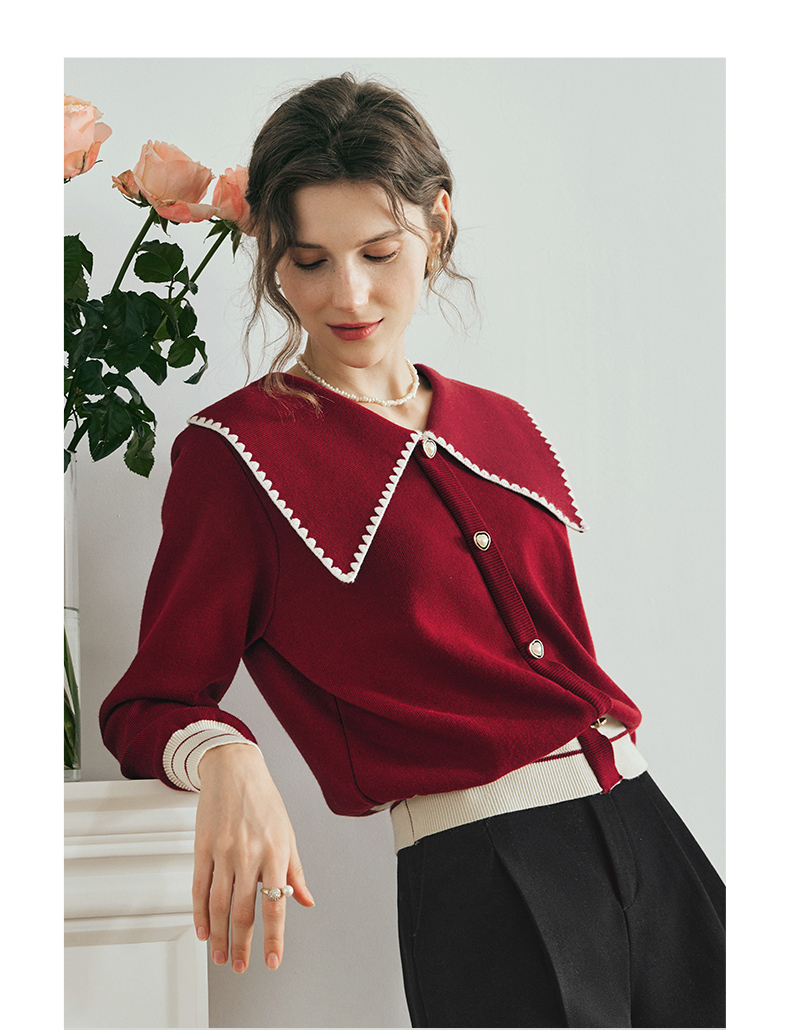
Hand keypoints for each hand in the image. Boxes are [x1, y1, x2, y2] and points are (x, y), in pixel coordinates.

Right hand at [191, 743, 314, 972]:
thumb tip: (307, 901)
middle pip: (244, 911)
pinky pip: (199, 888)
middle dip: (242, 944)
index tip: (273, 961)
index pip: (276, 905)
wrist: (235, 769)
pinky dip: (199, 914)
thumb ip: (296, 871)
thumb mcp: (288, 833)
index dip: (274, 937)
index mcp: (276, 852)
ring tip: (222, 957)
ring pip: (219, 905)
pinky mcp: (203, 847)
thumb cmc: (264, 800)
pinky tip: (203, 931)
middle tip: (241, 966)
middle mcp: (249, 854)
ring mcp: (224, 851)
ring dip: (220, 936)